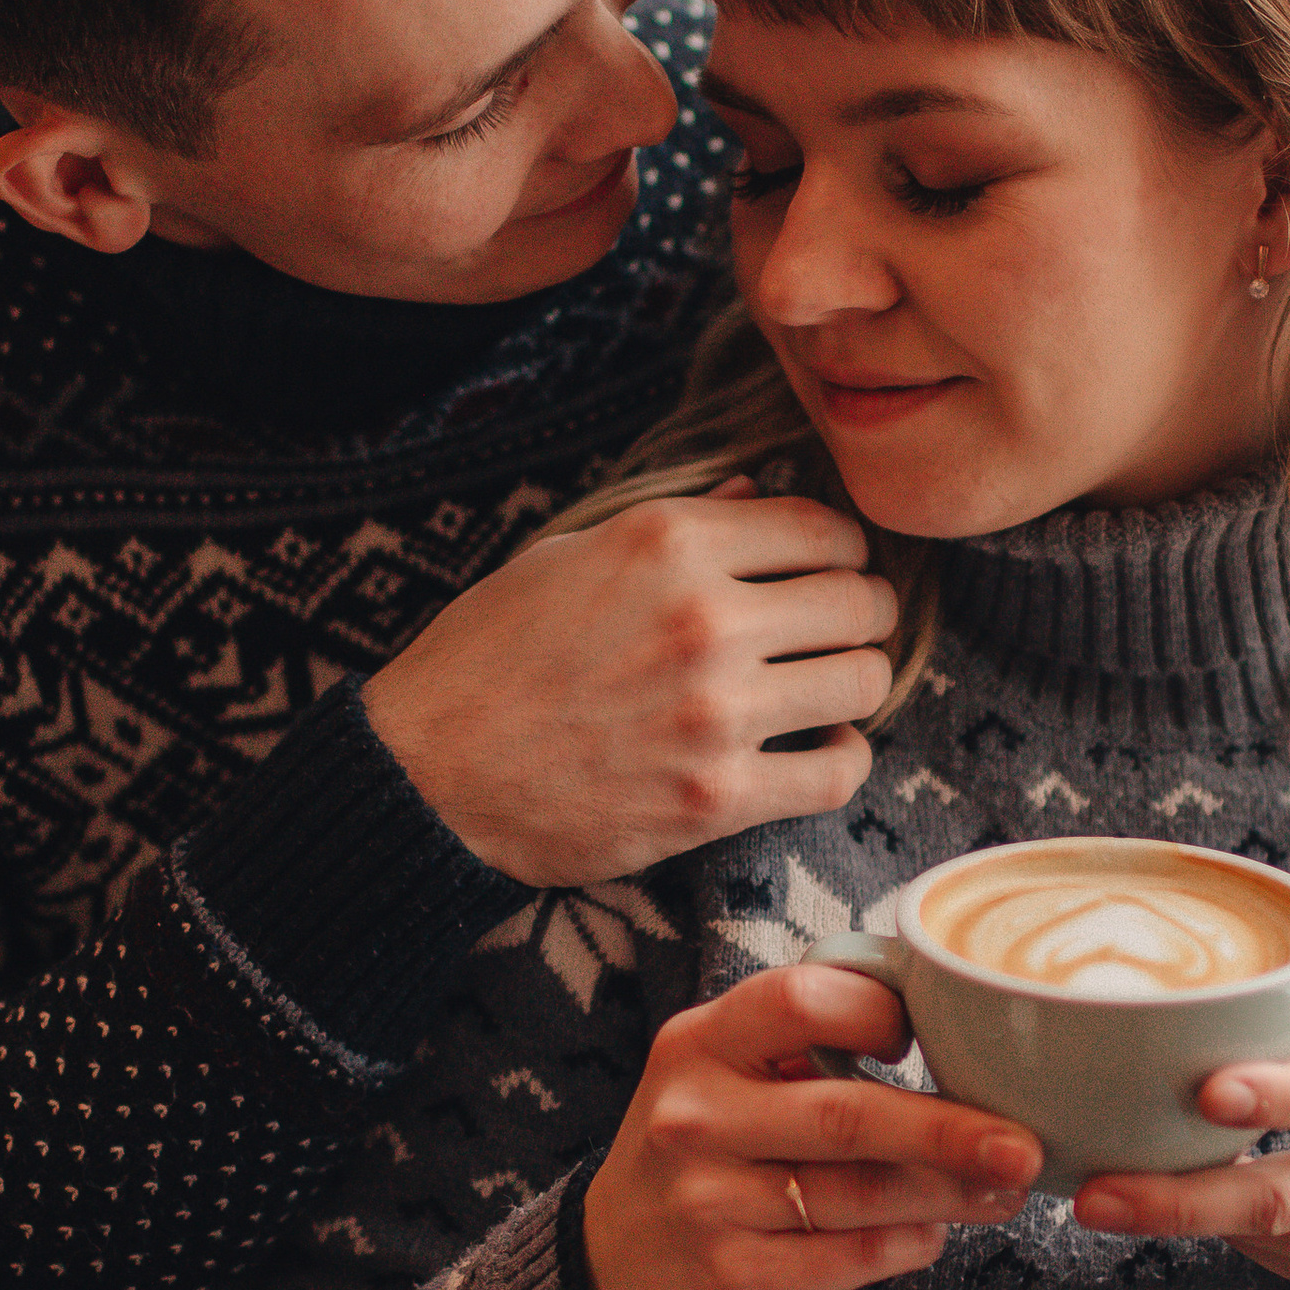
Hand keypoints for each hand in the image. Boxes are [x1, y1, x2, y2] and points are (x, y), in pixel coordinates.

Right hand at [364, 483, 895, 882]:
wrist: (427, 774)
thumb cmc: (486, 658)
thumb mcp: (564, 556)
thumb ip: (673, 523)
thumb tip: (755, 492)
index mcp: (668, 541)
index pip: (821, 528)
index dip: (840, 550)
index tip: (830, 570)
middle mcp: (704, 617)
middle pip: (858, 601)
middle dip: (860, 613)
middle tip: (840, 632)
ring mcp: (716, 711)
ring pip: (862, 681)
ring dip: (854, 684)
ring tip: (825, 691)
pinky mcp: (717, 796)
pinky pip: (838, 771)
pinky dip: (842, 759)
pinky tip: (814, 750)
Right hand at [582, 964, 1040, 1289]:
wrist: (613, 1273)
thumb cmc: (703, 1155)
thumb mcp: (721, 1077)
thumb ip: (804, 1044)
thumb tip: (952, 1023)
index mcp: (699, 1044)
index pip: (801, 999)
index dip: (880, 1012)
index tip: (930, 1038)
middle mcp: (693, 1118)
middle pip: (848, 1113)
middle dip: (951, 1130)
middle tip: (1026, 1145)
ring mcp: (707, 1201)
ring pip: (862, 1194)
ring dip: (949, 1194)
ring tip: (1006, 1189)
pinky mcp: (732, 1276)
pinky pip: (849, 1259)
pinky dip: (907, 1245)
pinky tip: (934, 1234)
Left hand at [1068, 980, 1289, 1286]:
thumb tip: (1192, 967)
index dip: (1279, 1095)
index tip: (1208, 1092)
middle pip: (1281, 1197)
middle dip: (1180, 1200)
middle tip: (1095, 1193)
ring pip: (1255, 1233)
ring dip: (1172, 1214)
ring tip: (1094, 1190)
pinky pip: (1255, 1248)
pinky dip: (1205, 1219)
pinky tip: (1160, 1191)